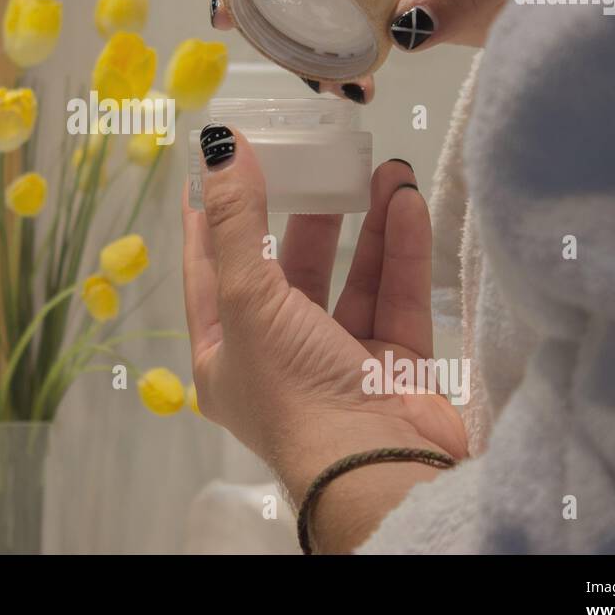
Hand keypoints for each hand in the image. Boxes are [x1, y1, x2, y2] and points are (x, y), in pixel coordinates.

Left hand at [183, 131, 467, 550]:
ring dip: (366, 224)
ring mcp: (338, 362)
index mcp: (223, 354)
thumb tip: (218, 146)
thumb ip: (237, 220)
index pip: (209, 270)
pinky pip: (396, 296)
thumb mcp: (249, 298)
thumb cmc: (296, 391)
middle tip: (317, 159)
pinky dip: (402, 251)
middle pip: (286, 270)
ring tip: (381, 168)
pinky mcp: (393, 365)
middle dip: (305, 214)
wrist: (378, 468)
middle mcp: (277, 359)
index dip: (211, 216)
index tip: (217, 167)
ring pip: (350, 278)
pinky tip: (405, 201)